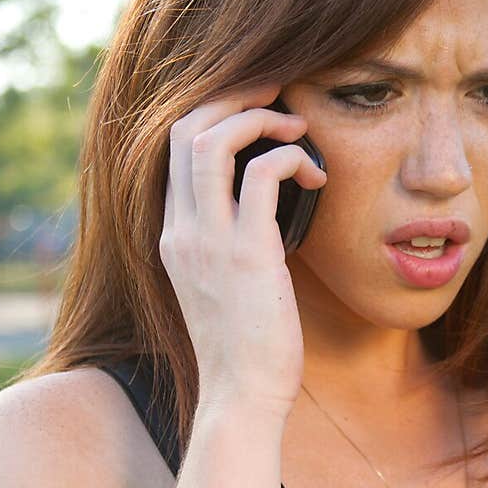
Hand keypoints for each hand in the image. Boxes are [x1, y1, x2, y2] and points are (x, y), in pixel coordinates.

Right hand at [160, 81, 326, 421]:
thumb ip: (233, 243)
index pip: (172, 149)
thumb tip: (269, 210)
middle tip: (277, 90)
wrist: (241, 397)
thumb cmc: (246, 349)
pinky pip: (263, 174)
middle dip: (231, 96)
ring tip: (297, 123)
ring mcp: (207, 241)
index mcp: (172, 235)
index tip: (257, 109)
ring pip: (211, 139)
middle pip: (181, 128)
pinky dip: (290, 157)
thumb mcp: (227, 286)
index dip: (214, 114)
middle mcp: (180, 230)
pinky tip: (315, 173)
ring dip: (258, 116)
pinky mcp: (246, 254)